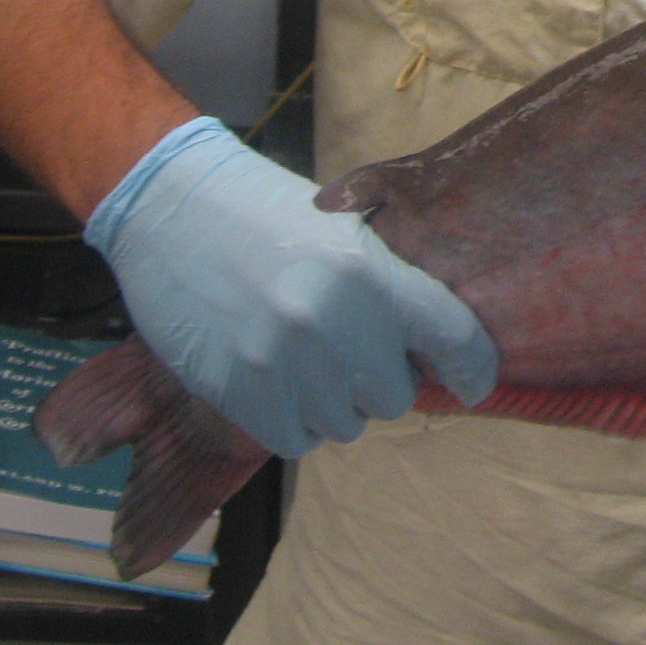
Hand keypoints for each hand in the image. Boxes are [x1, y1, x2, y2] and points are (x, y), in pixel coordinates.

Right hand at [82, 116, 497, 455]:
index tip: (473, 383)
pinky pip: (295, 439)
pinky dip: (294, 421)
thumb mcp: (343, 229)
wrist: (171, 204)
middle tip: (351, 351)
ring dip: (334, 403)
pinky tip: (277, 381)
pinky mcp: (238, 391)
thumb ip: (387, 286)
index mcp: (371, 271)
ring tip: (306, 360)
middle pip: (396, 396)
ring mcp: (283, 361)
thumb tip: (431, 352)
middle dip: (379, 380)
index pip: (454, 338)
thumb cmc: (264, 211)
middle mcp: (334, 322)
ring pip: (345, 425)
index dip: (474, 368)